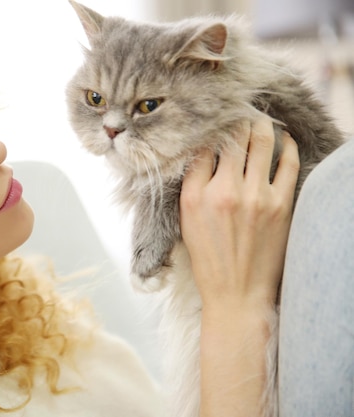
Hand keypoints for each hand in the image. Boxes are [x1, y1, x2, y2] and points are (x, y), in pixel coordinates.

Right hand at [180, 113, 299, 416]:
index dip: (208, 128)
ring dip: (260, 125)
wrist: (236, 293)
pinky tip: (284, 139)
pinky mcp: (281, 204)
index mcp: (195, 196)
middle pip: (232, 138)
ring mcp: (255, 197)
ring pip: (260, 142)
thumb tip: (202, 152)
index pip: (202, 147)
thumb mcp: (186, 222)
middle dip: (235, 119)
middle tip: (238, 110)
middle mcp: (224, 191)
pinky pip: (288, 163)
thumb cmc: (208, 259)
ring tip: (259, 118)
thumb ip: (192, 185)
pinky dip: (287, 146)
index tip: (212, 119)